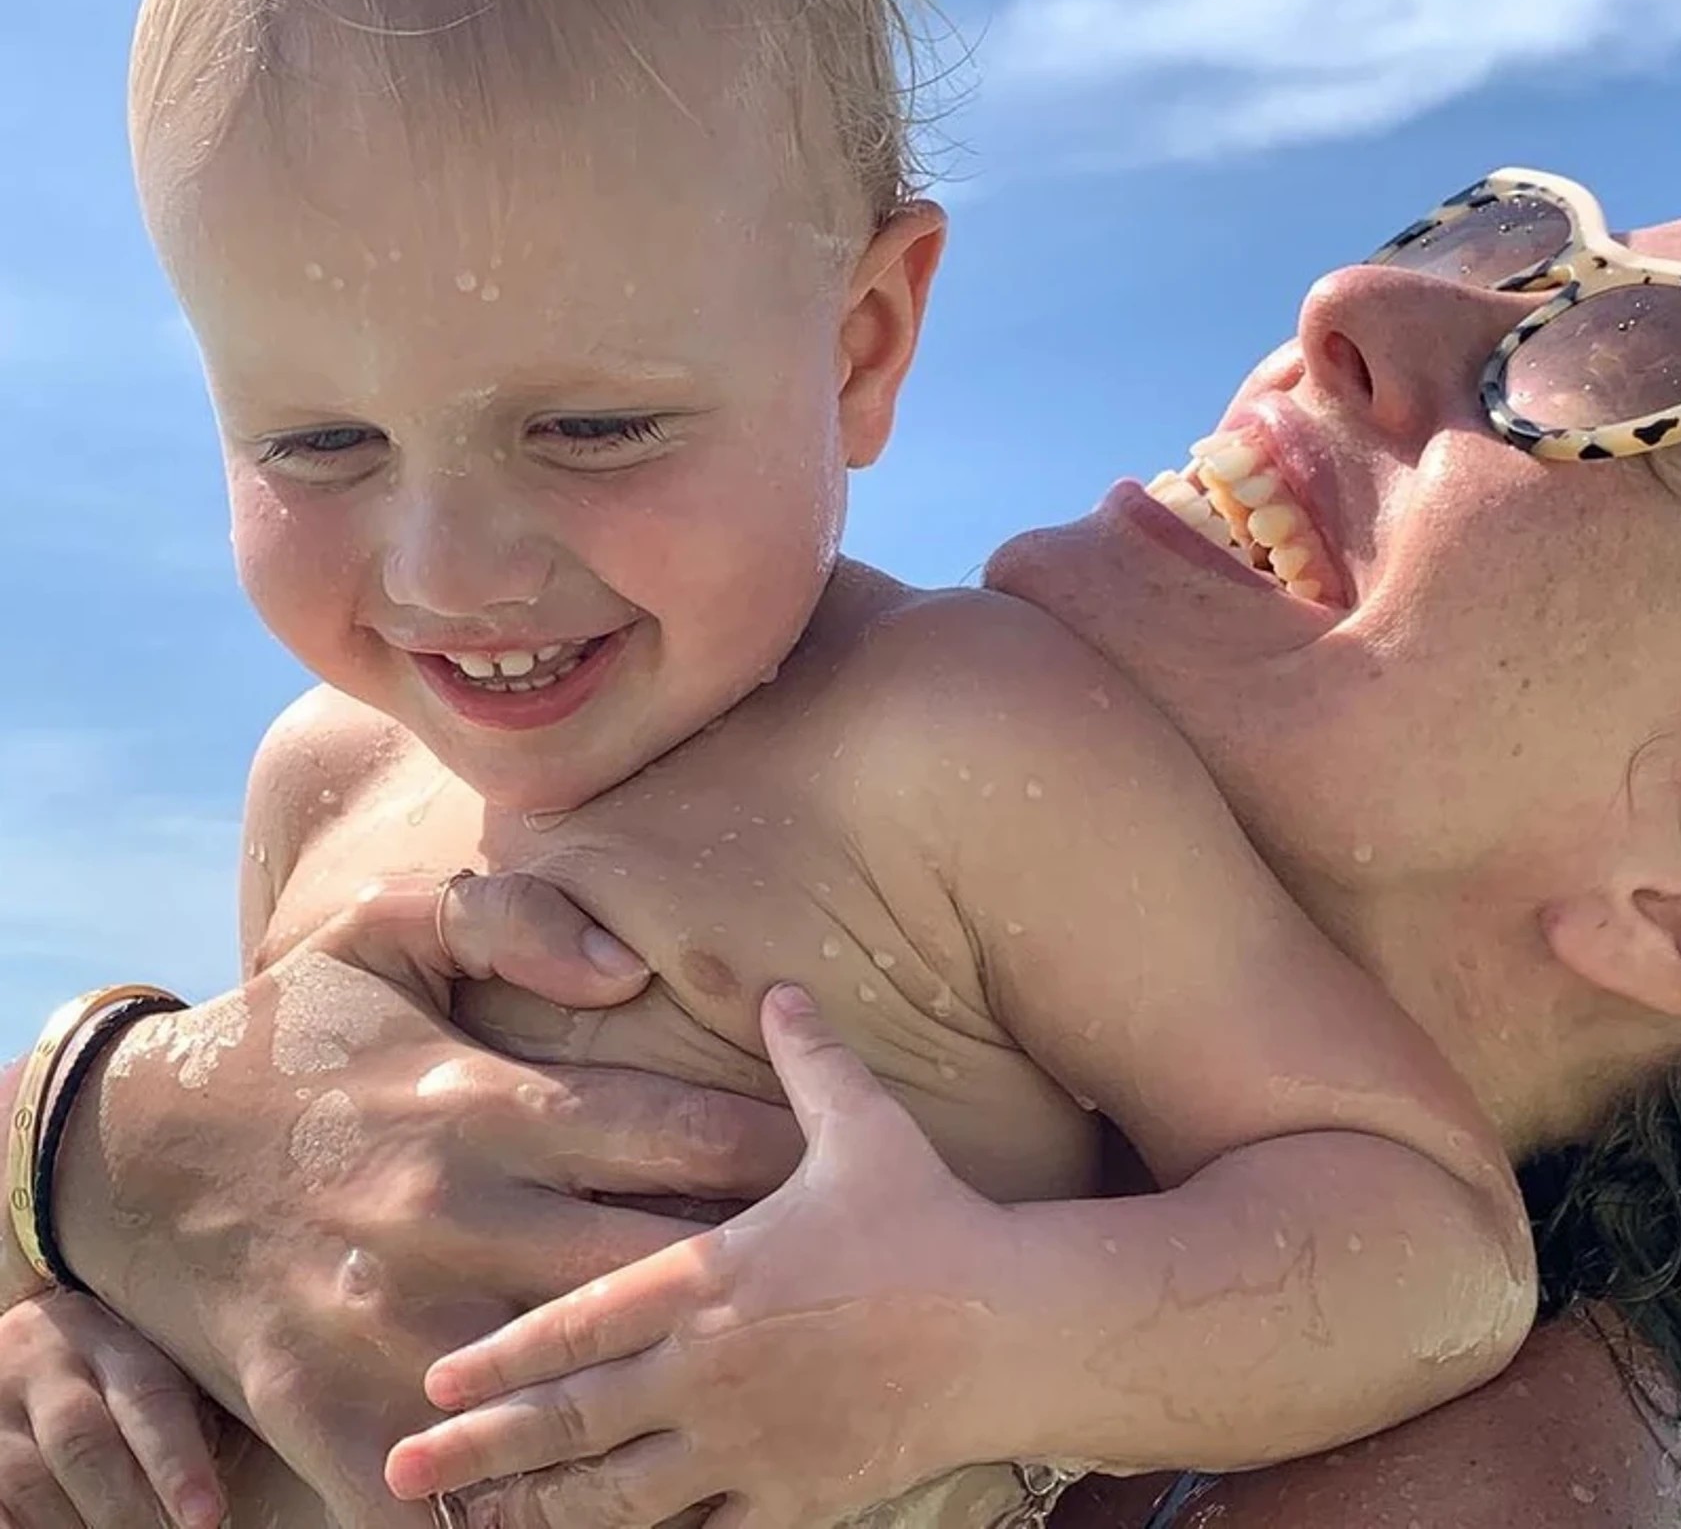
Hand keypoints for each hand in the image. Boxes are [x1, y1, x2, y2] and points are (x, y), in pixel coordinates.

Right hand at [0, 1291, 222, 1528]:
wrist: (23, 1330)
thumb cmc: (118, 1358)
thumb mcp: (153, 1355)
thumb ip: (191, 1400)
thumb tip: (258, 1454)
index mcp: (114, 1341)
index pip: (150, 1400)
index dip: (178, 1462)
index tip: (206, 1517)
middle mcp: (50, 1366)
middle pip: (87, 1443)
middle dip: (127, 1509)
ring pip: (31, 1479)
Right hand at [48, 873, 805, 1528]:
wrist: (130, 1160)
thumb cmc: (290, 1036)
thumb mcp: (379, 932)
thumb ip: (509, 922)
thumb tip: (631, 967)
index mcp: (476, 1100)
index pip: (668, 1129)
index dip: (768, 1148)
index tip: (829, 1166)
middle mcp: (446, 1211)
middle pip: (647, 1261)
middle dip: (752, 1276)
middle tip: (839, 1288)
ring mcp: (388, 1316)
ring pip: (570, 1376)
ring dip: (667, 1393)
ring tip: (768, 1400)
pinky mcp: (326, 1399)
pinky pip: (448, 1473)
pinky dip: (527, 1494)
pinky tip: (616, 1495)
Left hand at [385, 985, 1014, 1528]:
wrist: (1011, 1322)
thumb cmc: (930, 1221)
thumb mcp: (864, 1126)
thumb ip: (807, 1058)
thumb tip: (778, 984)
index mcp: (711, 1277)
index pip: (578, 1322)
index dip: (500, 1353)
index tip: (435, 1376)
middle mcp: (710, 1368)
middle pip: (572, 1418)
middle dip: (481, 1447)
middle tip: (405, 1468)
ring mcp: (749, 1442)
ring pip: (620, 1497)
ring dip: (543, 1510)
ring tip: (481, 1525)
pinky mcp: (796, 1497)